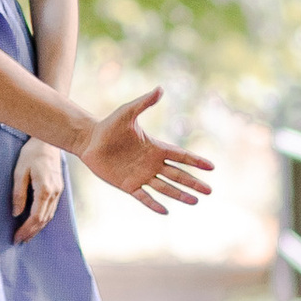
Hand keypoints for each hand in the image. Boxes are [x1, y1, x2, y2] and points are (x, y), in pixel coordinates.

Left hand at [11, 139, 65, 243]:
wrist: (48, 141)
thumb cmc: (32, 154)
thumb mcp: (20, 172)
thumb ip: (18, 194)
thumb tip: (16, 213)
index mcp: (45, 189)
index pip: (35, 217)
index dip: (26, 229)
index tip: (16, 237)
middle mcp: (54, 193)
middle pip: (43, 220)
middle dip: (31, 232)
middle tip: (20, 241)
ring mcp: (58, 191)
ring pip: (49, 216)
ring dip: (38, 228)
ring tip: (27, 236)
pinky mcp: (59, 189)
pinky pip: (52, 209)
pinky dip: (44, 219)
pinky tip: (36, 223)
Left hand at [76, 89, 213, 213]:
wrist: (89, 141)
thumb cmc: (109, 126)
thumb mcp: (128, 112)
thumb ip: (144, 103)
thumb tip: (160, 89)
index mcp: (155, 147)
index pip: (180, 156)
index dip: (195, 161)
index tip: (211, 167)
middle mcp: (152, 164)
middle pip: (178, 175)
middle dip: (193, 183)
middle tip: (209, 191)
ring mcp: (141, 176)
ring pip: (165, 188)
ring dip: (180, 195)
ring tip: (195, 202)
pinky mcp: (128, 185)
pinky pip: (144, 197)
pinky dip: (154, 204)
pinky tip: (165, 211)